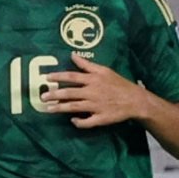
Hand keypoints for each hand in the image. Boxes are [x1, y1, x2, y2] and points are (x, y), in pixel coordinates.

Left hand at [34, 56, 154, 131]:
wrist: (135, 100)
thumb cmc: (119, 84)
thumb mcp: (104, 71)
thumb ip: (87, 64)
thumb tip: (72, 55)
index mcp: (93, 80)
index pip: (72, 77)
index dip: (58, 77)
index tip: (46, 78)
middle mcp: (92, 92)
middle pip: (69, 93)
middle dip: (54, 94)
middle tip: (43, 96)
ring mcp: (96, 106)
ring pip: (74, 107)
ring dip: (60, 108)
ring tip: (49, 109)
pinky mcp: (101, 118)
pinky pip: (87, 122)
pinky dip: (79, 122)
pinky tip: (73, 120)